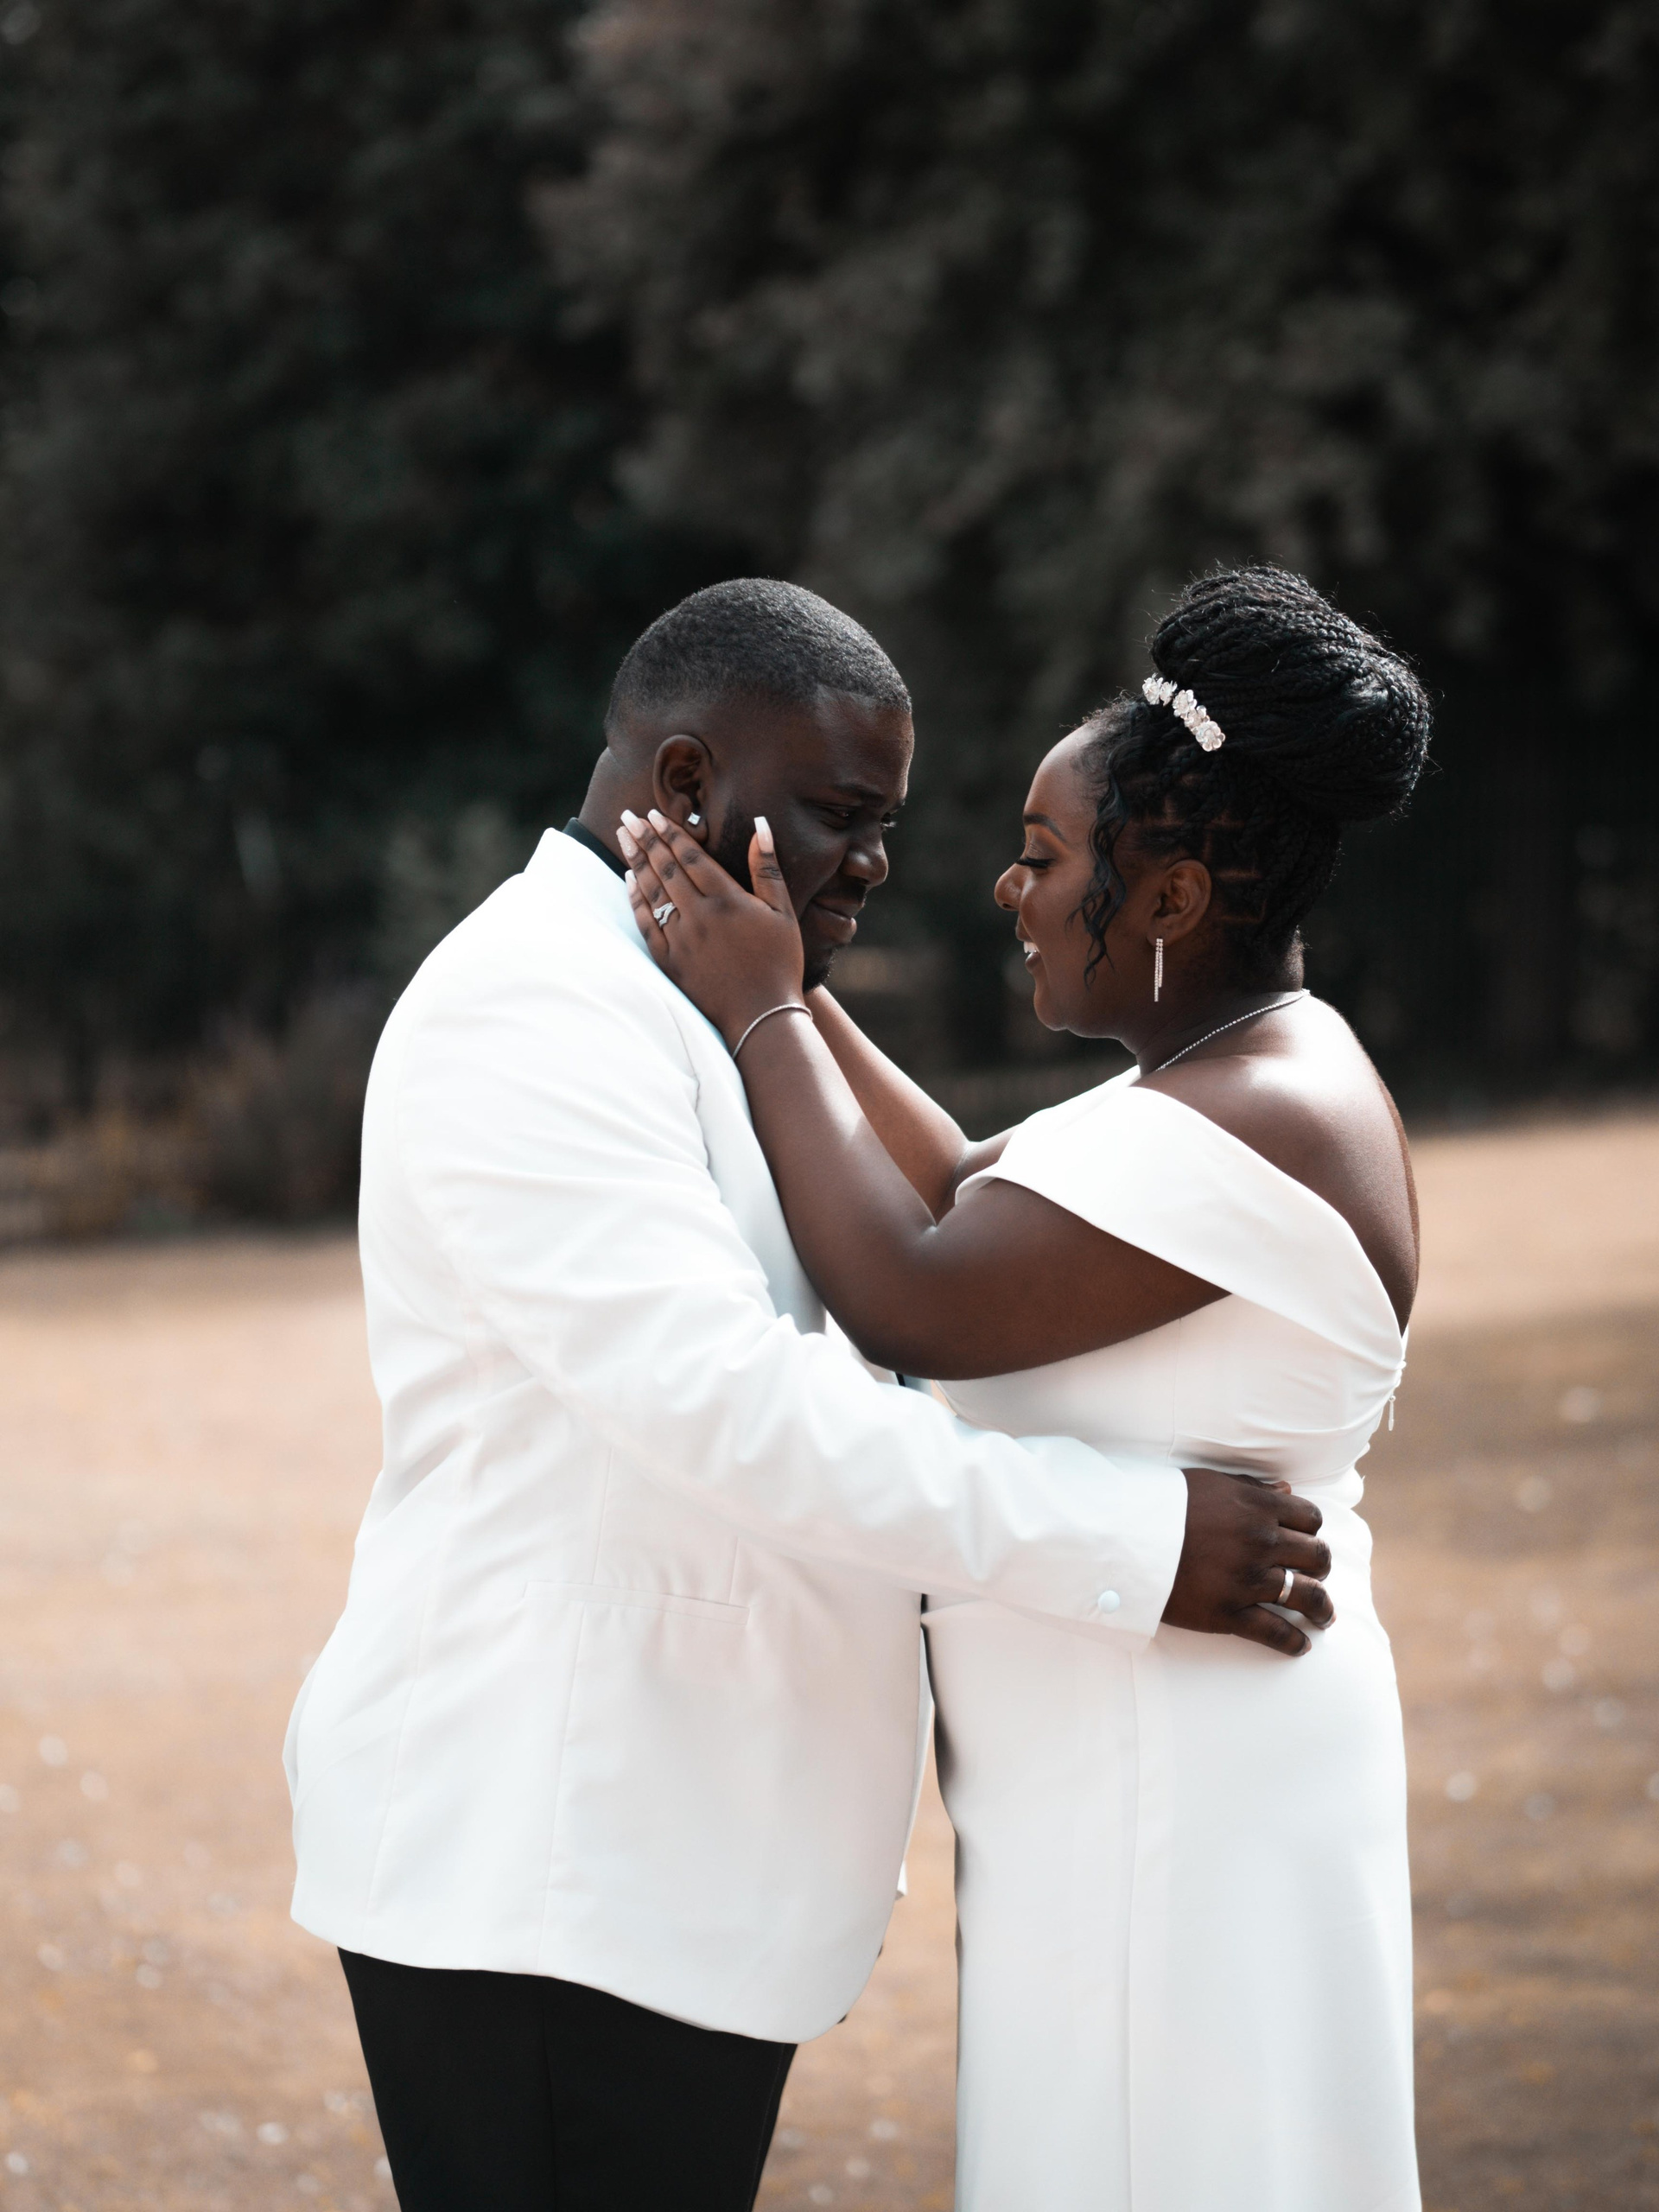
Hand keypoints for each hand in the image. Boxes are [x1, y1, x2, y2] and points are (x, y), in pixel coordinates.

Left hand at [619, 809, 805, 1047]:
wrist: (762, 1017)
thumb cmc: (780, 962)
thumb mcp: (783, 912)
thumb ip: (767, 867)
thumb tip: (760, 824)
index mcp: (727, 900)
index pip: (691, 856)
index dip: (671, 833)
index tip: (654, 814)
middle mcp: (699, 916)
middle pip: (666, 868)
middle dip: (646, 839)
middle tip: (628, 817)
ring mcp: (681, 939)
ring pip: (653, 892)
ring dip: (636, 862)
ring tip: (624, 838)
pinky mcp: (670, 961)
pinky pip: (646, 924)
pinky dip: (636, 900)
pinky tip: (628, 881)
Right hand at [1163, 1468, 1333, 1655]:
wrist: (1125, 1537)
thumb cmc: (1163, 1504)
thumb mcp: (1209, 1483)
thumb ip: (1251, 1488)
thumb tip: (1286, 1491)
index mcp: (1258, 1508)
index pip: (1311, 1519)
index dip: (1313, 1531)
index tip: (1307, 1540)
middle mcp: (1261, 1543)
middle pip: (1317, 1557)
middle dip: (1321, 1567)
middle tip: (1316, 1575)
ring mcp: (1248, 1580)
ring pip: (1306, 1596)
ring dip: (1322, 1608)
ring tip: (1324, 1616)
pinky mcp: (1230, 1613)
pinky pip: (1276, 1632)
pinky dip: (1294, 1642)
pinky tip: (1301, 1646)